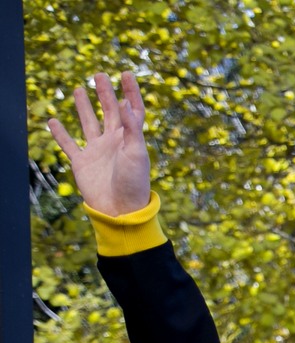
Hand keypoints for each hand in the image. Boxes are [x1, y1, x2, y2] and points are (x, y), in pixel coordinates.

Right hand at [48, 72, 151, 217]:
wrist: (120, 210)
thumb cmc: (133, 183)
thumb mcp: (136, 154)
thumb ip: (131, 129)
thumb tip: (126, 103)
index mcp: (130, 138)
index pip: (132, 110)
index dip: (130, 92)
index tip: (126, 74)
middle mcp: (113, 142)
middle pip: (109, 111)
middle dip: (105, 93)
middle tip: (99, 75)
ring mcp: (97, 151)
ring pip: (88, 123)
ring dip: (84, 107)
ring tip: (78, 89)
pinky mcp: (82, 162)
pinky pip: (69, 144)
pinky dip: (60, 134)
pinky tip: (52, 121)